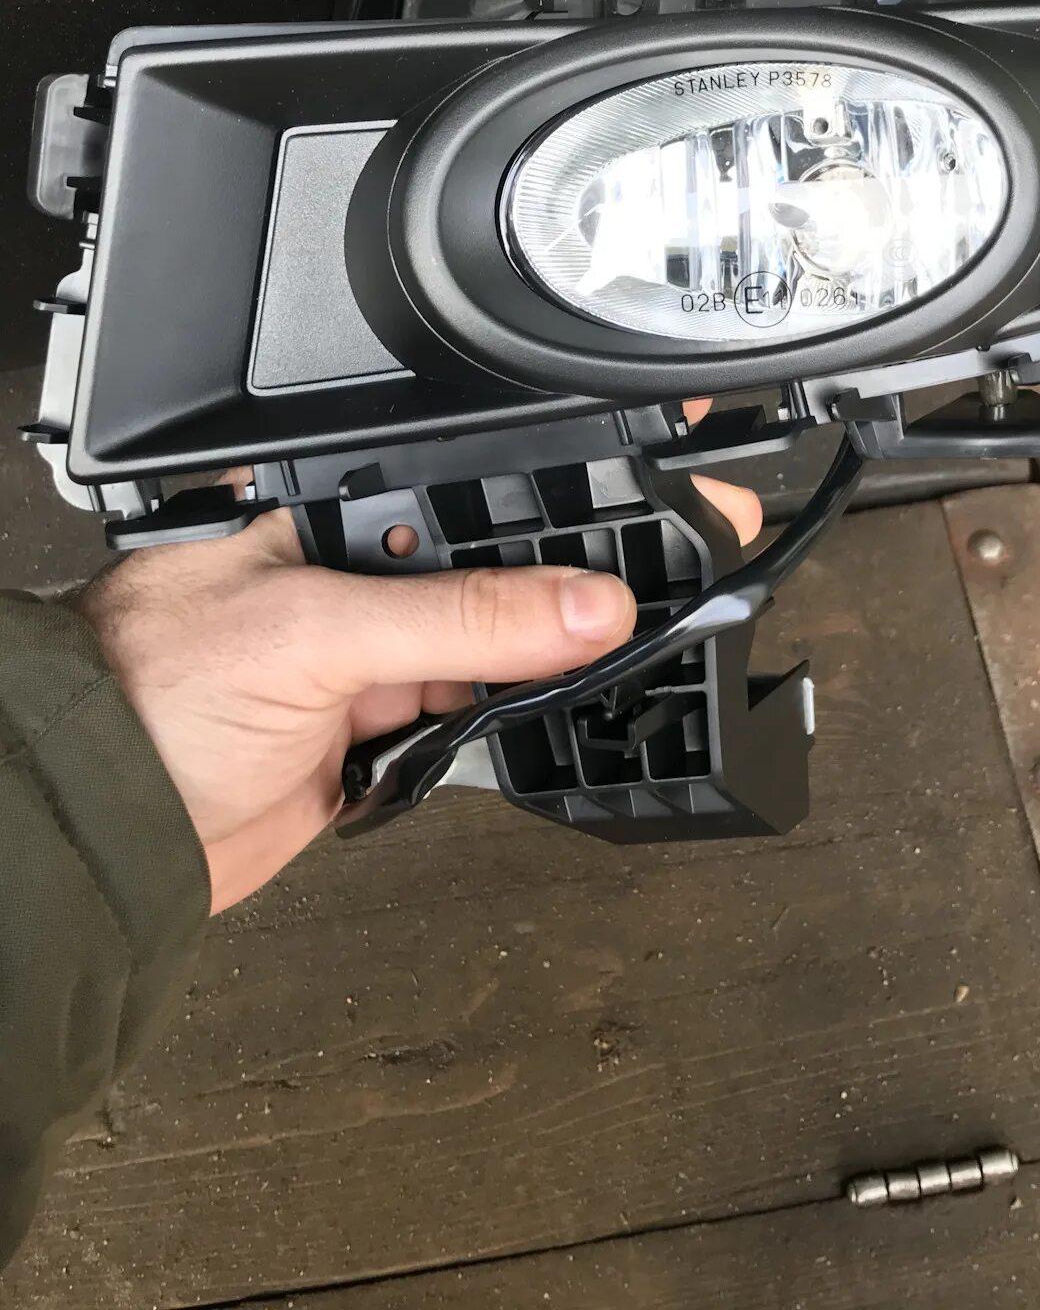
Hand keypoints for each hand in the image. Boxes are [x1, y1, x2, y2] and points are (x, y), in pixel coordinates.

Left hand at [77, 408, 759, 914]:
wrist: (100, 839)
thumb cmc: (148, 693)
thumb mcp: (320, 631)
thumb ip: (461, 617)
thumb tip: (584, 607)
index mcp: (324, 508)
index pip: (465, 483)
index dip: (554, 489)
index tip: (644, 490)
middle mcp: (349, 573)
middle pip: (489, 564)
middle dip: (567, 578)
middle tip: (658, 575)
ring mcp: (361, 656)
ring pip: (487, 644)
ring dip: (541, 656)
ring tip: (614, 646)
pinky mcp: (368, 733)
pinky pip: (466, 714)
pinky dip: (503, 718)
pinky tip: (540, 707)